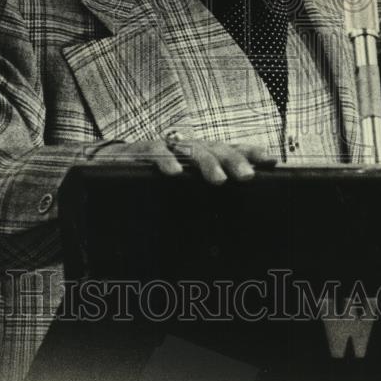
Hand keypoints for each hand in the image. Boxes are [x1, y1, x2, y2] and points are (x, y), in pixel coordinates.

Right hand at [89, 139, 276, 184]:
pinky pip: (156, 151)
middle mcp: (188, 147)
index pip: (232, 150)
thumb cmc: (153, 185)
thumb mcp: (184, 193)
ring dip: (207, 164)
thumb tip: (237, 233)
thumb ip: (205, 202)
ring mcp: (166, 147)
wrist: (107, 169)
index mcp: (203, 155)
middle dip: (234, 162)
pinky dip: (165, 161)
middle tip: (248, 178)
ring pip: (192, 149)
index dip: (251, 153)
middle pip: (217, 149)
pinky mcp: (141, 150)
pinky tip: (174, 174)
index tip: (273, 161)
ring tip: (218, 181)